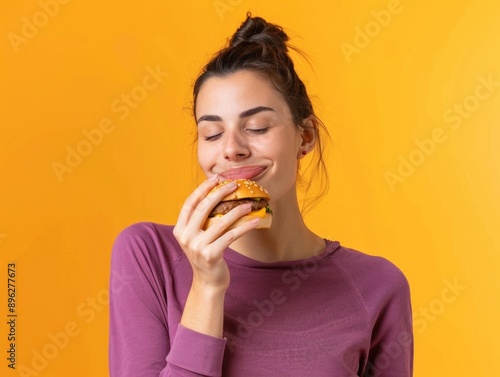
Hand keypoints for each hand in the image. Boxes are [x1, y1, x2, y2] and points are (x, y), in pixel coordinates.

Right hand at [173, 175, 259, 290]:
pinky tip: (254, 222)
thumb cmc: (206, 255)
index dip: (202, 189)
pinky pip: (231, 235)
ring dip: (237, 211)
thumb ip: (200, 221)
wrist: (208, 282)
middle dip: (220, 193)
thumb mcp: (197, 237)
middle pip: (203, 208)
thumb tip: (217, 195)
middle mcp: (186, 237)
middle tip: (234, 185)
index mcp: (179, 230)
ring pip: (220, 222)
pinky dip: (245, 227)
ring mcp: (197, 247)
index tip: (216, 179)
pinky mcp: (211, 254)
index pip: (190, 203)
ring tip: (249, 204)